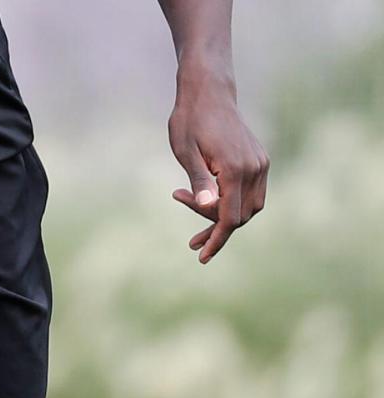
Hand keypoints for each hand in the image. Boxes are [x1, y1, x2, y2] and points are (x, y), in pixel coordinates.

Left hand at [168, 73, 268, 263]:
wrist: (208, 92)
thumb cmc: (190, 120)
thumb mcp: (185, 151)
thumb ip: (198, 180)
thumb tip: (206, 205)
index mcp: (235, 168)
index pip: (230, 217)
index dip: (217, 240)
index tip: (202, 256)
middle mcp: (255, 168)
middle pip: (241, 215)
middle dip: (216, 228)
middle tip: (190, 238)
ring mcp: (261, 164)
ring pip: (249, 207)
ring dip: (225, 218)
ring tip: (196, 218)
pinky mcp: (259, 160)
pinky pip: (251, 193)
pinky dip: (233, 203)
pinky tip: (209, 201)